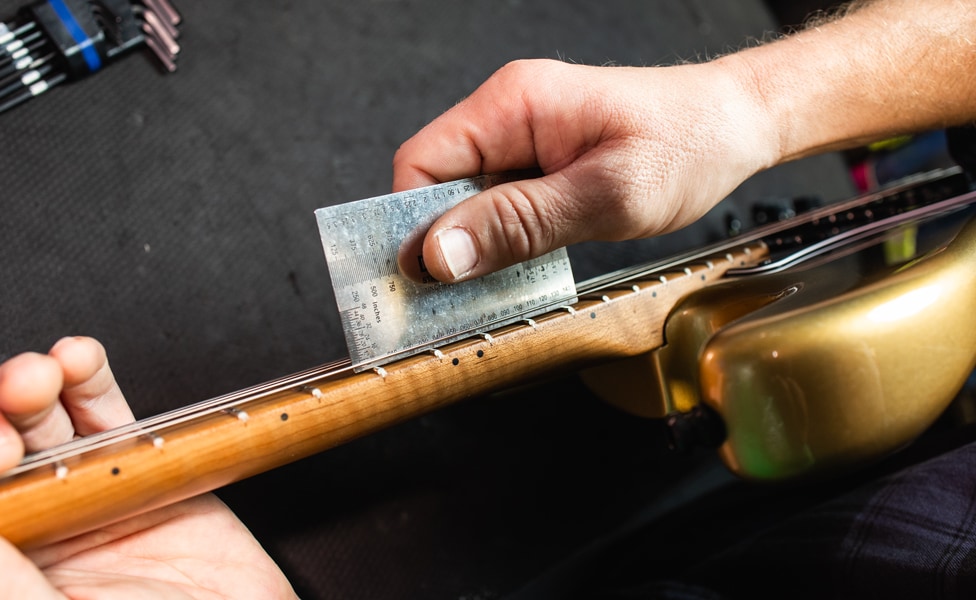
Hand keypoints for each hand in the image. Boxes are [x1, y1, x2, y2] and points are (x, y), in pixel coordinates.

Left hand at [0, 337, 295, 598]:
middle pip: (8, 445)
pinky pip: (110, 413)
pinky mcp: (144, 470)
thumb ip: (5, 573)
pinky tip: (82, 361)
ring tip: (49, 370)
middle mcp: (40, 525)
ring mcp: (90, 494)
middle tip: (22, 389)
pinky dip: (93, 379)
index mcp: (12, 564)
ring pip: (51, 420)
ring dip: (44, 382)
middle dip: (7, 405)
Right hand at [393, 58, 774, 281]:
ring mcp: (524, 137)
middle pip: (438, 185)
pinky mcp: (541, 160)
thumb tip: (440, 254)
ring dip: (479, 245)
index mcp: (513, 103)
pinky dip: (505, 239)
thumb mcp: (605, 195)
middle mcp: (509, 114)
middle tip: (464, 295)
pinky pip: (500, 203)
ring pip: (467, 200)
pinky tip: (526, 263)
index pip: (421, 163)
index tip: (424, 279)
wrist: (736, 124)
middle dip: (446, 243)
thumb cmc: (688, 143)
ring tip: (507, 279)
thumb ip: (519, 223)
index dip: (411, 225)